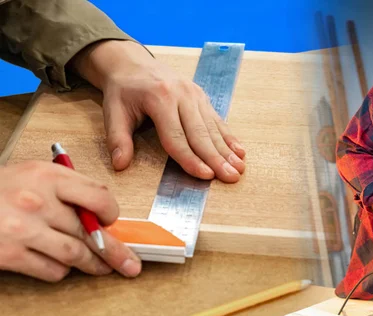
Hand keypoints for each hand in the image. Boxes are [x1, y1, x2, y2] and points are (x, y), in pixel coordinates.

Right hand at [0, 161, 141, 281]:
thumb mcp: (30, 176)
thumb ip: (64, 191)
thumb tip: (99, 218)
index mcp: (46, 175)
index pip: (98, 195)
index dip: (110, 212)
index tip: (112, 222)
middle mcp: (37, 200)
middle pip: (89, 231)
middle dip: (114, 251)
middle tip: (130, 264)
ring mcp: (23, 229)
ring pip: (75, 253)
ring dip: (93, 265)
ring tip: (103, 270)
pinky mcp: (10, 255)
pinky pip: (52, 270)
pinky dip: (61, 271)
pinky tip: (60, 267)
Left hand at [70, 40, 245, 182]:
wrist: (132, 62)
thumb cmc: (123, 90)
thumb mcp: (113, 112)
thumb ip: (117, 139)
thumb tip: (119, 165)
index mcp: (159, 98)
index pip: (176, 137)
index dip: (191, 159)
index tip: (205, 176)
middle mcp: (182, 95)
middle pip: (201, 134)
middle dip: (216, 159)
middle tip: (231, 177)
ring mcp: (195, 95)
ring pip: (212, 128)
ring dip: (227, 151)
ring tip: (239, 169)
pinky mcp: (201, 97)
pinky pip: (217, 120)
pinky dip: (229, 137)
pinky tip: (239, 151)